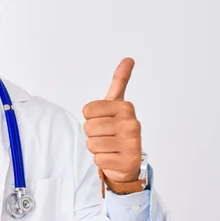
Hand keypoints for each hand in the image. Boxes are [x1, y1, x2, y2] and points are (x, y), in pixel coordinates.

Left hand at [82, 58, 141, 182]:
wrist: (128, 160)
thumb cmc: (118, 130)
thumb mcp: (117, 105)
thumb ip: (120, 82)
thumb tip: (128, 59)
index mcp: (126, 107)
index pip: (87, 110)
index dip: (90, 117)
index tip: (104, 120)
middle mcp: (132, 123)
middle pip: (88, 127)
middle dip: (93, 134)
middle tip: (107, 136)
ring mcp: (132, 143)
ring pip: (92, 144)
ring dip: (96, 148)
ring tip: (110, 147)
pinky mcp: (128, 161)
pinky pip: (98, 160)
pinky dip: (102, 161)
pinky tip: (113, 158)